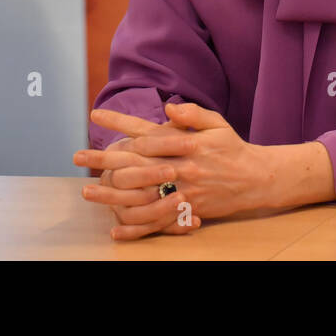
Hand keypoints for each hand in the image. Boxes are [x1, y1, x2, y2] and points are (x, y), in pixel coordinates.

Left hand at [79, 103, 274, 222]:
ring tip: (88, 191)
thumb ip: (193, 113)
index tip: (96, 116)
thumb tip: (168, 106)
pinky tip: (115, 228)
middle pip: (137, 164)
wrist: (257, 178)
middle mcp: (183, 168)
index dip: (121, 125)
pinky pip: (158, 222)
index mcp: (188, 144)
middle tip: (78, 155)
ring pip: (142, 196)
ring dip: (112, 194)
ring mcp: (185, 191)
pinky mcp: (188, 210)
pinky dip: (136, 228)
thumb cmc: (233, 148)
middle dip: (105, 159)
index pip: (148, 134)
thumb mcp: (217, 123)